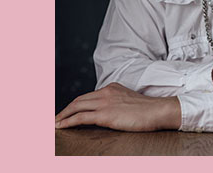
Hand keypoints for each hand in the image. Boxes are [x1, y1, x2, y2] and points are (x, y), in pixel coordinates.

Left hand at [54, 82, 180, 130]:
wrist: (157, 110)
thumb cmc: (148, 110)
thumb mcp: (129, 101)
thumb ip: (117, 103)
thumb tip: (109, 113)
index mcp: (112, 87)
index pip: (88, 96)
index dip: (76, 104)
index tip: (68, 112)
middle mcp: (106, 92)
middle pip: (78, 100)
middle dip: (65, 109)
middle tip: (55, 118)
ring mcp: (105, 102)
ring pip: (76, 106)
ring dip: (63, 115)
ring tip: (55, 123)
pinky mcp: (105, 114)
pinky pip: (81, 117)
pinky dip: (68, 121)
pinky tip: (61, 126)